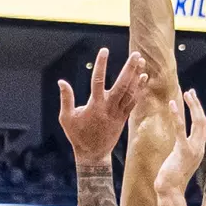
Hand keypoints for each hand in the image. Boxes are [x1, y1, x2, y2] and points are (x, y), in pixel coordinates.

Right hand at [59, 49, 146, 165]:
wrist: (93, 154)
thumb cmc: (77, 135)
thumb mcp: (66, 118)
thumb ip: (66, 99)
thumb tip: (61, 81)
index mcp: (95, 106)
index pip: (98, 81)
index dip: (101, 64)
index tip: (104, 50)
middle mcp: (109, 108)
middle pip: (122, 85)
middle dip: (129, 69)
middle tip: (136, 54)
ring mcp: (118, 113)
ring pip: (130, 92)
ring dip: (136, 76)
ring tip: (141, 61)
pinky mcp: (124, 117)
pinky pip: (134, 101)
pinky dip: (139, 89)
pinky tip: (143, 77)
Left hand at [154, 89, 205, 197]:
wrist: (170, 192)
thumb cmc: (170, 179)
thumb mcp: (178, 161)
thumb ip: (181, 151)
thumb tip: (179, 144)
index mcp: (198, 150)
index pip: (202, 127)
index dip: (199, 112)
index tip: (193, 100)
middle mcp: (199, 148)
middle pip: (203, 121)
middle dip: (197, 105)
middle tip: (191, 92)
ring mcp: (193, 150)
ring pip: (197, 122)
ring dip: (193, 106)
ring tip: (187, 93)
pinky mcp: (183, 151)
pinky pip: (181, 130)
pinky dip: (177, 116)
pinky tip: (172, 105)